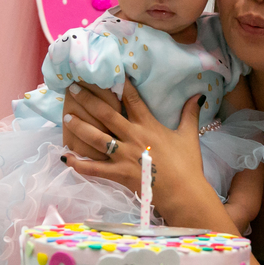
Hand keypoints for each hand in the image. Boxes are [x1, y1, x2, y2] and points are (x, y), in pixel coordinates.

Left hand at [62, 80, 208, 210]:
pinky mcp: (118, 174)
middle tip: (73, 88)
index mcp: (148, 126)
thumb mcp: (189, 136)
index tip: (106, 71)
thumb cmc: (187, 165)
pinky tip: (65, 157)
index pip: (132, 99)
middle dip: (88, 99)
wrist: (184, 193)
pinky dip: (78, 164)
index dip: (119, 84)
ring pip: (96, 137)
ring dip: (80, 126)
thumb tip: (199, 95)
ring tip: (66, 116)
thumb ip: (190, 114)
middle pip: (106, 114)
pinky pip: (94, 169)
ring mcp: (124, 156)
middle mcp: (133, 137)